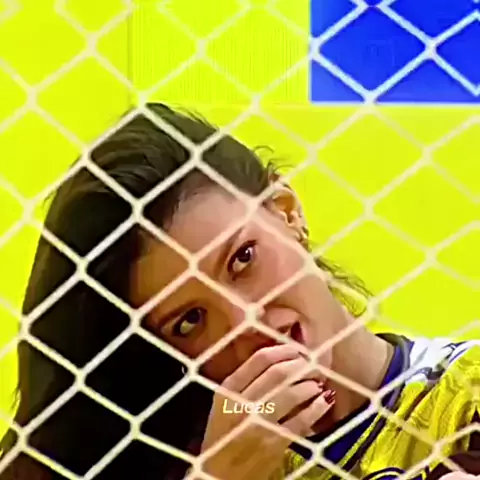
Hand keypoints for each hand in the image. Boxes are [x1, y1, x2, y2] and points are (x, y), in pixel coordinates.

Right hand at [199, 344, 334, 479]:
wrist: (218, 476)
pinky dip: (317, 408)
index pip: (260, 359)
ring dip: (310, 384)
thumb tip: (282, 358)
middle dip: (301, 365)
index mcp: (227, 390)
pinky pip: (301, 420)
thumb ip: (246, 381)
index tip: (296, 350)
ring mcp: (258, 424)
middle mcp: (241, 404)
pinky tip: (323, 402)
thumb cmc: (223, 437)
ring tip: (317, 383)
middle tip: (312, 365)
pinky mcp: (273, 443)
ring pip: (291, 393)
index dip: (284, 350)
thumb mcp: (224, 404)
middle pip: (278, 372)